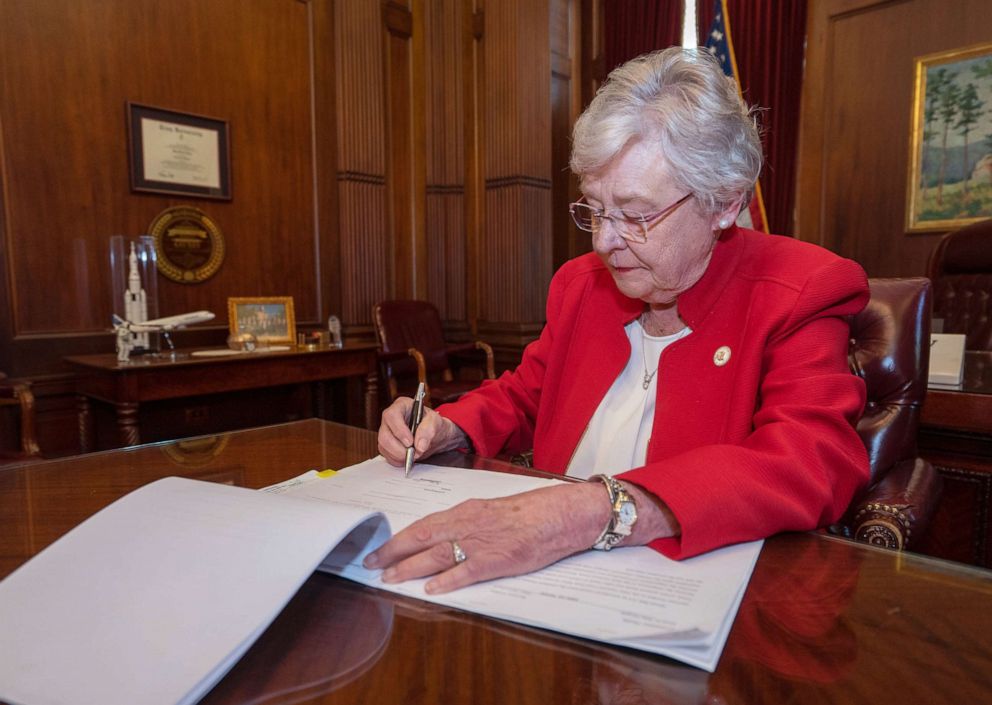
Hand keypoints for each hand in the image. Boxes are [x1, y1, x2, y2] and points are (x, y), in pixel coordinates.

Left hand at [362, 481, 610, 593]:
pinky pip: (466, 571)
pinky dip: (446, 581)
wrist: (555, 515)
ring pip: (436, 555)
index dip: (398, 538)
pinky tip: (431, 590)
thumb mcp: (488, 511)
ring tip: (390, 578)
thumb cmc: (526, 512)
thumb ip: (464, 523)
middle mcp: (466, 524)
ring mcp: (480, 543)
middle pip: (421, 539)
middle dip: (393, 552)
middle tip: (372, 563)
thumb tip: (440, 537)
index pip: (423, 525)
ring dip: (409, 568)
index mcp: (464, 511)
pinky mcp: (496, 561)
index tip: (380, 548)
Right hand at [377, 396, 467, 465]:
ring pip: (383, 446)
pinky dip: (398, 460)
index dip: (399, 430)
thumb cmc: (434, 424)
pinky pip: (387, 455)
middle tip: (413, 453)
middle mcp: (390, 418)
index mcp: (401, 406)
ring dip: (399, 455)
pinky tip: (408, 458)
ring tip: (414, 455)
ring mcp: (387, 432)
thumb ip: (429, 430)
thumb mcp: (437, 422)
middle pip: (384, 435)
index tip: (410, 442)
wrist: (435, 436)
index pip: (392, 416)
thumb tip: (419, 445)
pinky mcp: (386, 445)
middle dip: (398, 448)